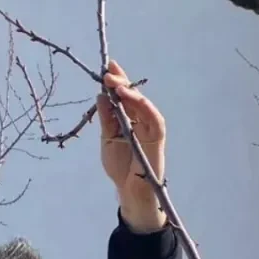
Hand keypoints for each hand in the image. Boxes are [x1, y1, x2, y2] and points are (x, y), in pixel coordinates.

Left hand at [98, 60, 165, 233]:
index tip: (107, 68)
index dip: (117, 81)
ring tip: (117, 83)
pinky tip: (133, 98)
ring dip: (131, 93)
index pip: (123, 96)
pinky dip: (145, 107)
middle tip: (109, 72)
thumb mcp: (107, 139)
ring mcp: (150, 128)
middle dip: (122, 82)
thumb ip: (106, 118)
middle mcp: (140, 120)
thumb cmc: (119, 166)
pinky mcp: (157, 138)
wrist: (129, 190)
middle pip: (133, 96)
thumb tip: (101, 95)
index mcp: (127, 119)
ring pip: (144, 104)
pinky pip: (154, 119)